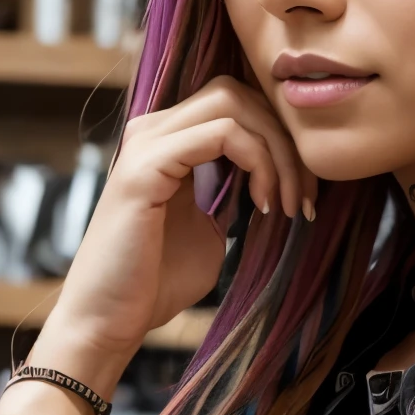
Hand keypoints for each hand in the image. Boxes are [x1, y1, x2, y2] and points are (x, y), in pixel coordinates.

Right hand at [33, 76, 316, 394]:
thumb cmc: (154, 282)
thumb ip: (232, 196)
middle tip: (306, 197)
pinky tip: (263, 204)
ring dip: (277, 152)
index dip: (279, 139)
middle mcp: (152, 130)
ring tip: (288, 204)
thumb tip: (270, 179)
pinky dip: (257, 162)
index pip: (235, 104)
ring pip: (233, 104)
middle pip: (239, 93)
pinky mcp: (147, 165)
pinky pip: (221, 133)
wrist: (108, 320)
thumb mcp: (209, 230)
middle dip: (285, 140)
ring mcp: (146, 142)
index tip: (304, 195)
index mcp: (166, 141)